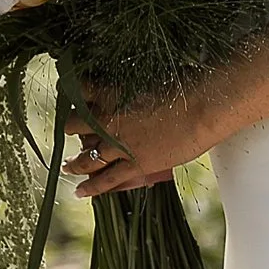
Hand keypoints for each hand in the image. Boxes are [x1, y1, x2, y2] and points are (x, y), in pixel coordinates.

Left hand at [65, 85, 203, 199]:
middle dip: (72, 126)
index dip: (71, 91)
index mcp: (109, 92)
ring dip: (73, 163)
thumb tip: (126, 87)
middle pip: (74, 125)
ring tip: (67, 165)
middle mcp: (107, 119)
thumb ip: (130, 84)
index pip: (78, 90)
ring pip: (85, 158)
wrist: (202, 108)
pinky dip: (91, 188)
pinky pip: (106, 180)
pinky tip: (79, 192)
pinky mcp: (134, 165)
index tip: (69, 92)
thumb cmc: (182, 84)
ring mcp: (118, 145)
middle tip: (72, 129)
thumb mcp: (147, 76)